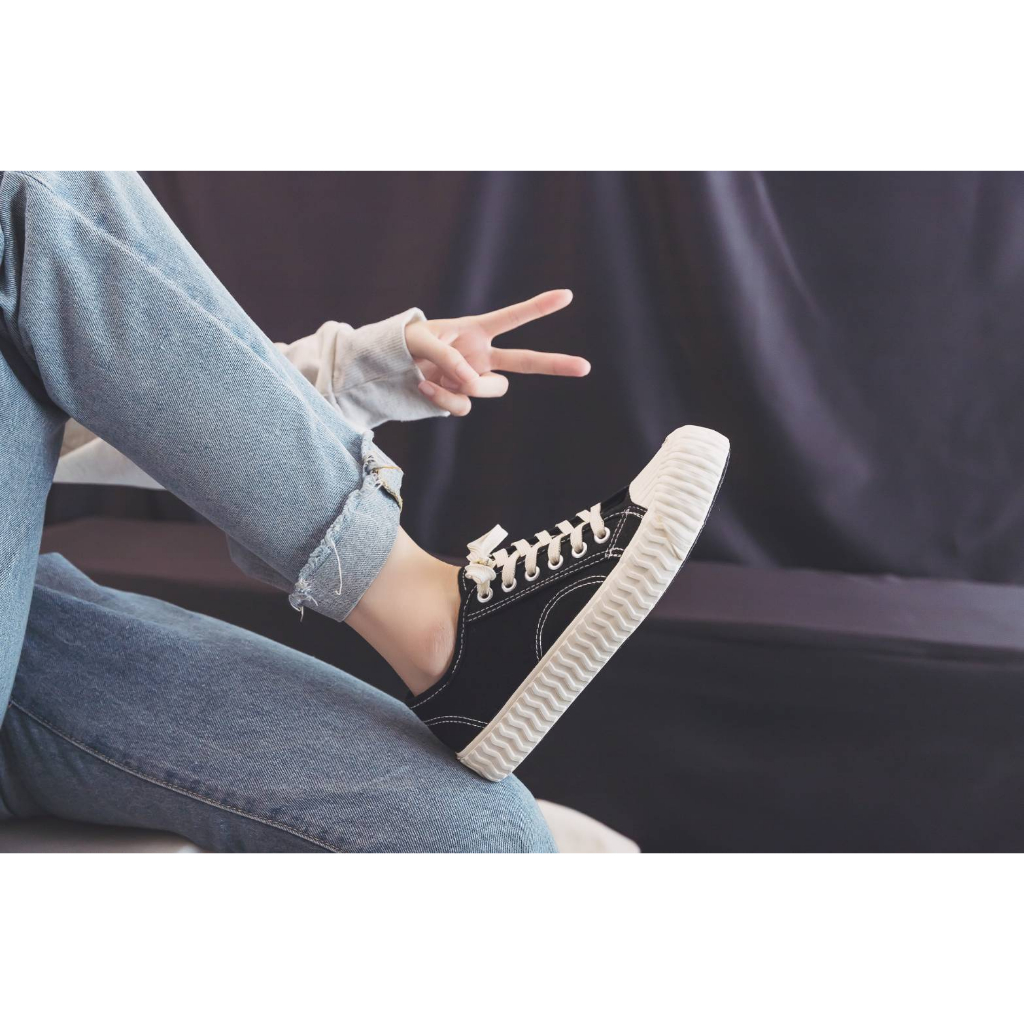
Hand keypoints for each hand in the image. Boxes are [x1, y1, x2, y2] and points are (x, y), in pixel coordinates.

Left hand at [404, 289, 588, 414]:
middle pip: (526, 360)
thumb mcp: (419, 340)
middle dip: (556, 364)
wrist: (387, 369)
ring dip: (468, 385)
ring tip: (436, 375)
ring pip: (491, 388)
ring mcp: (474, 379)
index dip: (538, 306)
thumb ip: (447, 356)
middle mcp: (482, 356)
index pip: (512, 317)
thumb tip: (472, 382)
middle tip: (585, 367)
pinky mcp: (462, 399)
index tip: (566, 295)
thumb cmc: (403, 343)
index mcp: (475, 330)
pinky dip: (443, 398)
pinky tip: (424, 386)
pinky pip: (463, 405)